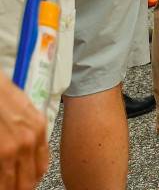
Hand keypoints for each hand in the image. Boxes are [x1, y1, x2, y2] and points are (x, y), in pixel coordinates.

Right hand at [0, 74, 48, 189]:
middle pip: (28, 181)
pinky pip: (1, 178)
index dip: (31, 179)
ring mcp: (12, 149)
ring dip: (7, 187)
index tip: (24, 183)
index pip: (41, 167)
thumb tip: (25, 148)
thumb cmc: (1, 93)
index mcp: (38, 128)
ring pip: (11, 183)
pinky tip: (0, 183)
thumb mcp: (23, 108)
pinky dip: (0, 182)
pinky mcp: (0, 151)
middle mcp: (28, 141)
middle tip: (12, 188)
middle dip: (19, 188)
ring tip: (5, 187)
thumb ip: (28, 130)